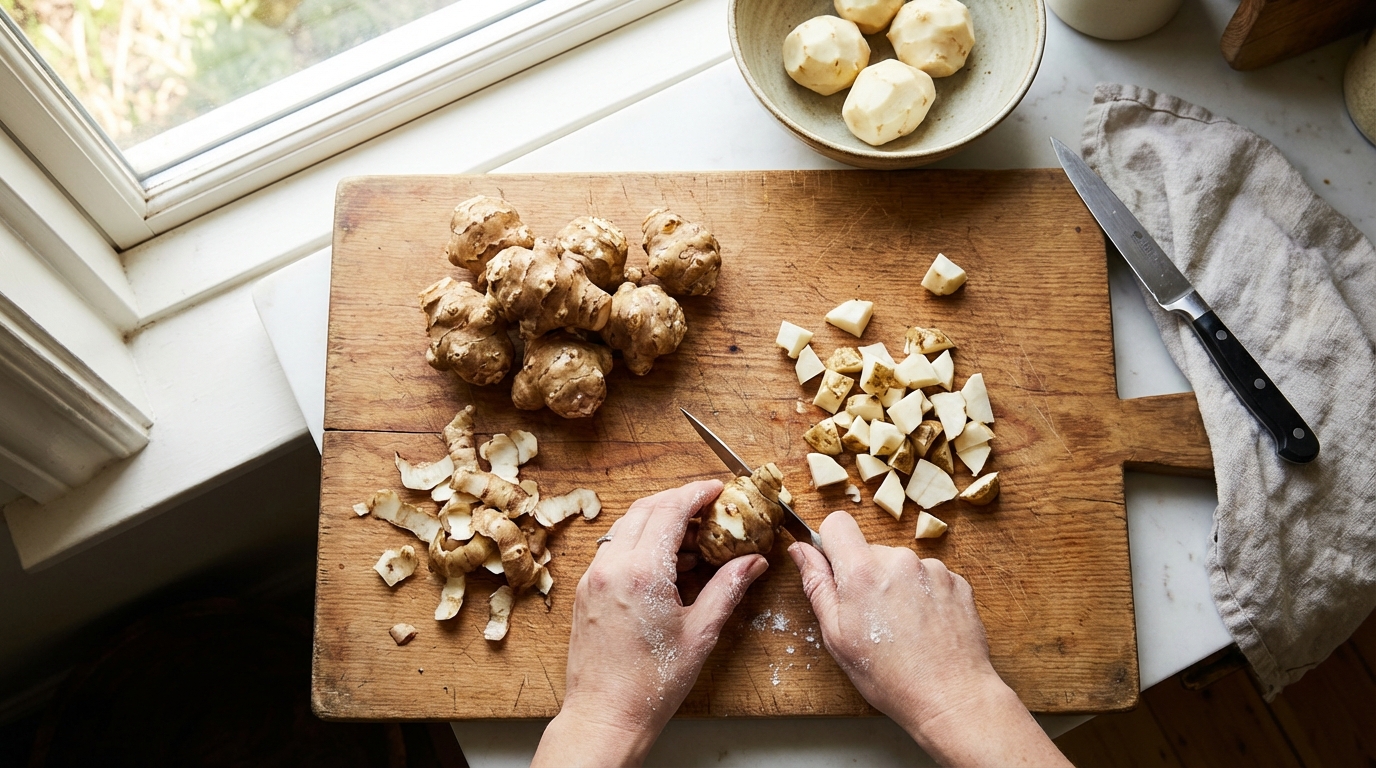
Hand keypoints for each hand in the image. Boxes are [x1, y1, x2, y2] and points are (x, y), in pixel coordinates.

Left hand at [533, 480, 768, 766]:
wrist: (605, 716)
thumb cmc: (652, 684)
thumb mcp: (701, 634)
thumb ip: (728, 588)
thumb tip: (753, 562)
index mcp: (642, 572)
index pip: (670, 509)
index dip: (697, 493)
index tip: (717, 489)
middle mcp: (612, 567)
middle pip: (645, 509)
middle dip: (678, 501)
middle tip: (708, 509)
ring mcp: (593, 577)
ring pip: (626, 526)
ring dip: (657, 520)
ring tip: (691, 539)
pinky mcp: (586, 591)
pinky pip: (613, 549)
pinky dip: (639, 542)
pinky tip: (664, 564)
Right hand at [790, 511, 1069, 767]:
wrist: (951, 697)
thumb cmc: (889, 676)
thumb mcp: (836, 636)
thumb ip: (817, 585)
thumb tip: (800, 550)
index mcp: (863, 571)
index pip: (837, 523)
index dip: (831, 544)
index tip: (835, 571)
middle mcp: (899, 560)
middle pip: (870, 549)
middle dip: (865, 575)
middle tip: (872, 618)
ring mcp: (932, 569)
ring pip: (900, 565)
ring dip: (896, 586)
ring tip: (903, 628)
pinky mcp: (957, 581)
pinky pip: (928, 577)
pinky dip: (923, 595)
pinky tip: (924, 627)